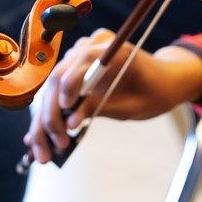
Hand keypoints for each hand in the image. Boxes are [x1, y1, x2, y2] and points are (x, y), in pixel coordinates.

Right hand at [23, 29, 201, 164]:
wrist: (162, 80)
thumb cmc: (153, 91)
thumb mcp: (133, 105)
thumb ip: (101, 107)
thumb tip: (69, 123)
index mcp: (111, 47)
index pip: (82, 59)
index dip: (70, 83)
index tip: (65, 108)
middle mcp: (89, 47)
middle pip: (58, 76)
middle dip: (52, 114)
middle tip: (57, 144)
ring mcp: (77, 58)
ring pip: (51, 90)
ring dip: (44, 122)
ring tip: (45, 154)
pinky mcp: (72, 72)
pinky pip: (55, 94)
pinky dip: (48, 118)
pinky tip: (39, 141)